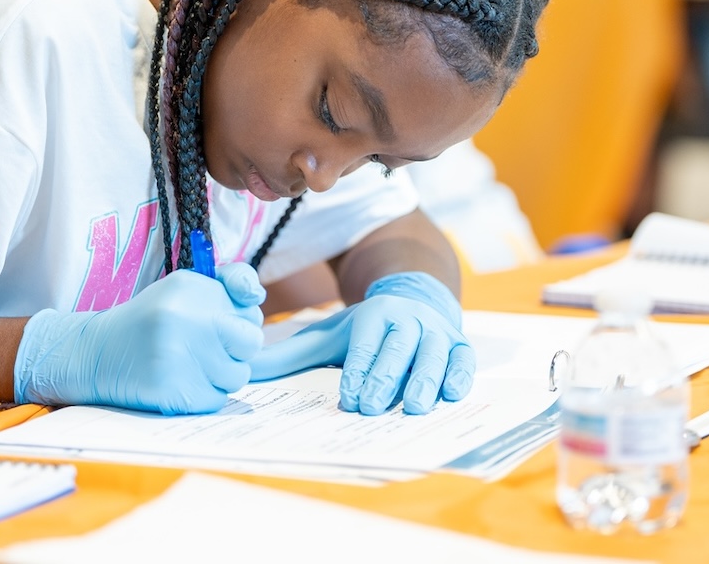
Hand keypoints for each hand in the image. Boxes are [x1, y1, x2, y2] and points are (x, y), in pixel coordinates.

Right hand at [14, 262, 265, 414]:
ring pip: (237, 376)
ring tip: (190, 364)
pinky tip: (180, 382)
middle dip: (236, 349)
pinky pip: (217, 399)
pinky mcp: (172, 393)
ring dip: (221, 374)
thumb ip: (230, 283)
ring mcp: (178, 359)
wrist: (98, 354)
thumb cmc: (153, 319)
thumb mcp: (186, 287)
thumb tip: (256, 295)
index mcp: (190, 290)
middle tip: (208, 347)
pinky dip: (204, 395)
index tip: (218, 324)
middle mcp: (184, 321)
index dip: (239, 323)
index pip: (251, 314)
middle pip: (251, 345)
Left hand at [250, 272, 474, 414]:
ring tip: (415, 407)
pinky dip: (459, 375)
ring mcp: (437, 331)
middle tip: (373, 406)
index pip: (365, 342)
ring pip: (433, 353)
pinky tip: (451, 395)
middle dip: (386, 377)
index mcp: (374, 313)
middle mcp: (408, 318)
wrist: (416, 301)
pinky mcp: (461, 345)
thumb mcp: (328, 336)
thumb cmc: (367, 330)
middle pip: (398, 348)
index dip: (358, 368)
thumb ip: (289, 356)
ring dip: (425, 379)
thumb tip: (244, 370)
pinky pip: (464, 359)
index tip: (349, 397)